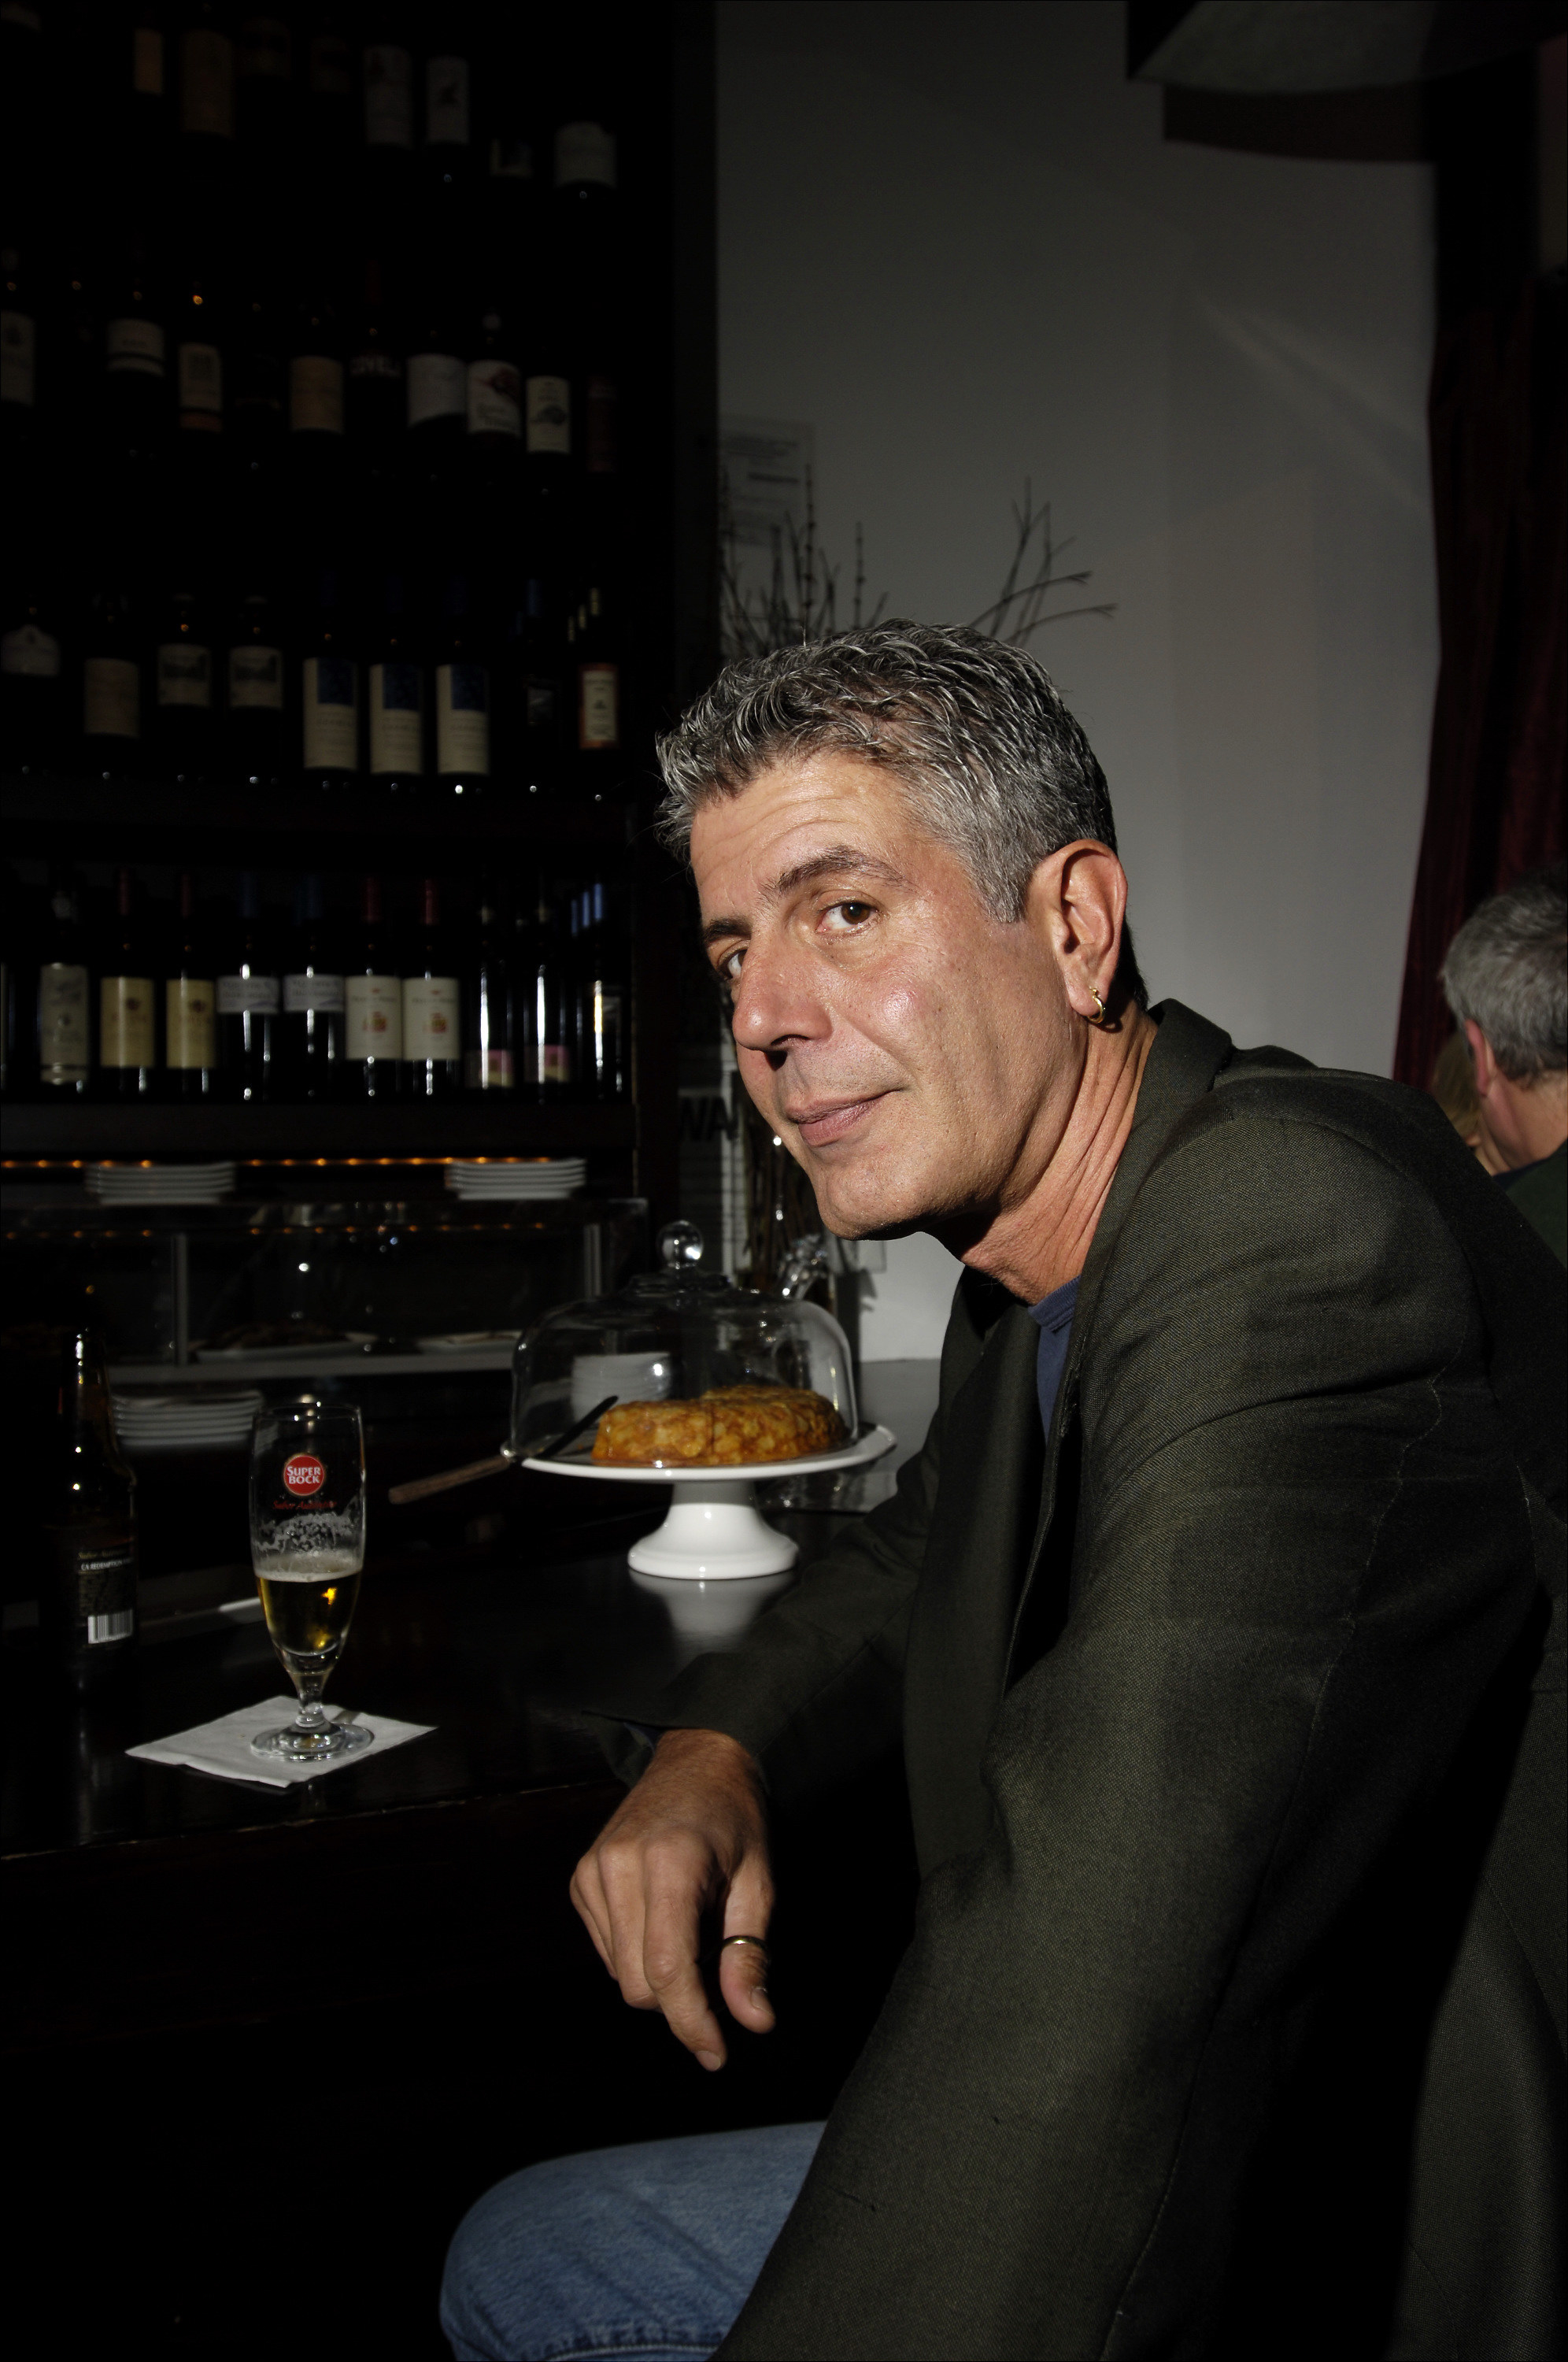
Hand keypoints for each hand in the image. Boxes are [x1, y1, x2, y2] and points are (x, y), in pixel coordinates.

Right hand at [570, 1727, 775, 2069]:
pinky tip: (664, 1919)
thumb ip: (749, 1955)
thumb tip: (754, 2023)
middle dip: (680, 2001)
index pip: (667, 1970)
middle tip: (719, 1975)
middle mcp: (620, 1866)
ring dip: (659, 1976)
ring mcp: (593, 1870)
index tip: (716, 2055)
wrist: (697, 1760)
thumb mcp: (759, 1882)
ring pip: (620, 1974)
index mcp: (670, 1864)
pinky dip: (637, 1954)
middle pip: (639, 1984)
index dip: (691, 2023)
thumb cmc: (736, 1819)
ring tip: (693, 1929)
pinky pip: (607, 1950)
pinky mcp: (581, 1878)